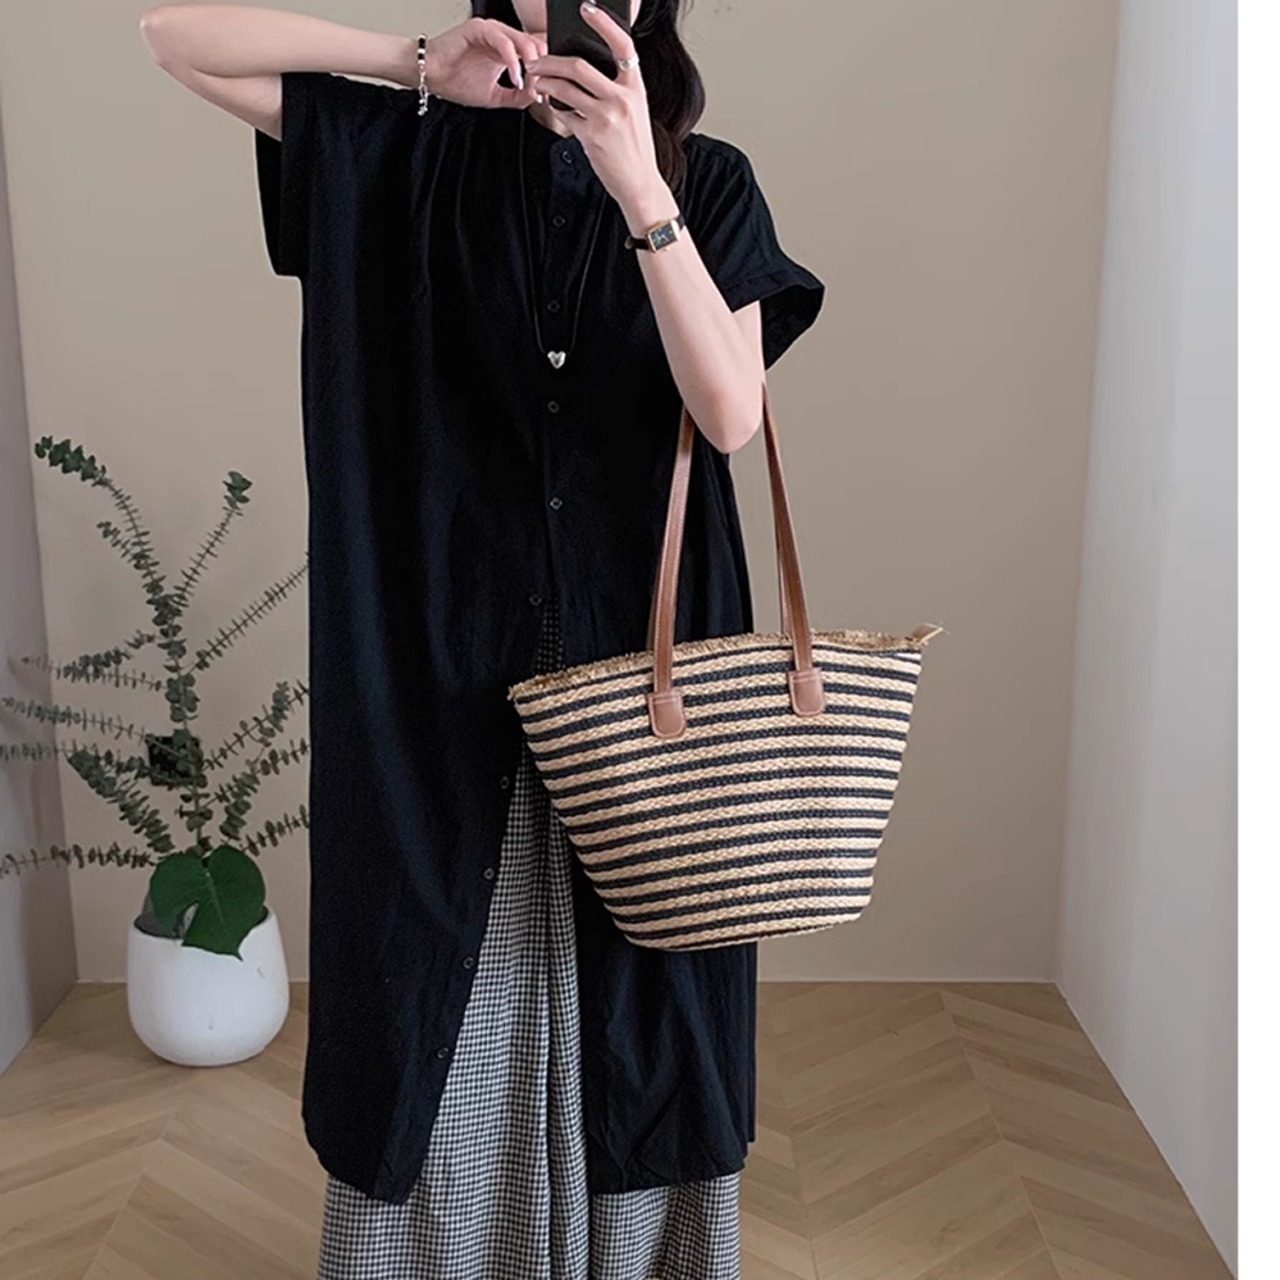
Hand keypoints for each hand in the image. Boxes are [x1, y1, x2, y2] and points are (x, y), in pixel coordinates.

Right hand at [422, 18, 547, 109]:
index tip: (544, 95)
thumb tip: (536, 97)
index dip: (544, 74)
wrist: (430, 76)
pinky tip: (515, 78)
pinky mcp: (480, 28)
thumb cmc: (455, 81)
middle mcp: (502, 37)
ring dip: (531, 65)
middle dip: (541, 71)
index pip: (536, 54)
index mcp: (507, 50)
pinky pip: (504, 42)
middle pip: (536, 46)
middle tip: (539, 90)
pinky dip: (513, 62)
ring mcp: (492, 31)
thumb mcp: (495, 96)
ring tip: (527, 85)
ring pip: (524, 41)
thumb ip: (517, 97)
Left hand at [524, 2, 674, 225]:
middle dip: (552, 60)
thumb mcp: (634, 113)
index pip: (622, 45)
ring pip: (565, 89)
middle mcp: (622, 98)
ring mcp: (607, 117)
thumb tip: (584, 73)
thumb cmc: (634, 149)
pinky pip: (564, 115)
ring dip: (545, 84)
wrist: (640, 184)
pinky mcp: (592, 136)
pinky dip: (554, 109)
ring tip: (537, 84)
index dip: (604, 23)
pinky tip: (549, 106)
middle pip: (579, 66)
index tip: (587, 8)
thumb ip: (615, 90)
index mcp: (636, 87)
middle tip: (537, 62)